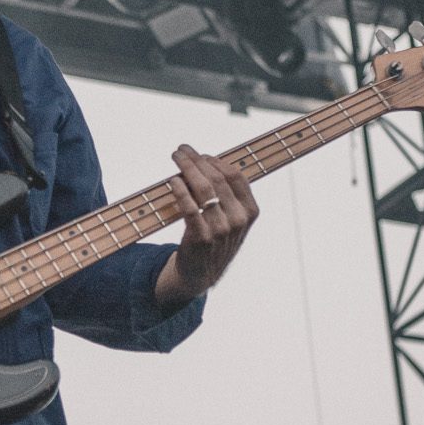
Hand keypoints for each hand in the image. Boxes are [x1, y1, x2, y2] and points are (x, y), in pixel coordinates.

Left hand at [154, 145, 258, 308]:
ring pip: (203, 189)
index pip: (235, 175)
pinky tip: (173, 180)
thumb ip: (229, 195)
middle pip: (217, 178)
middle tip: (182, 150)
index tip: (201, 154)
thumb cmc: (215, 240)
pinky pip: (189, 207)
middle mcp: (238, 220)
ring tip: (176, 157)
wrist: (201, 274)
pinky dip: (180, 189)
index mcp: (250, 211)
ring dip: (187, 168)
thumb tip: (208, 162)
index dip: (216, 160)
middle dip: (197, 159)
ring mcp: (221, 230)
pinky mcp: (201, 238)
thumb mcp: (233, 219)